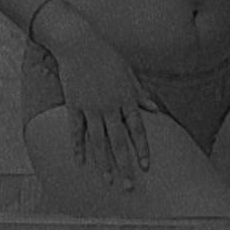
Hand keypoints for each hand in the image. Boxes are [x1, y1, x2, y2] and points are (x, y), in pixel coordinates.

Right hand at [54, 25, 157, 190]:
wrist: (79, 43)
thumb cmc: (106, 56)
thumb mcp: (128, 73)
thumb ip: (140, 94)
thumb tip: (154, 110)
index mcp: (126, 98)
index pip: (138, 129)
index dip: (143, 148)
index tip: (146, 166)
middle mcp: (110, 106)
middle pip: (120, 141)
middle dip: (126, 165)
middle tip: (130, 186)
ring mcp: (91, 107)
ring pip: (99, 141)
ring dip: (104, 163)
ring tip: (108, 181)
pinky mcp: (74, 105)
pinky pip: (76, 131)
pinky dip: (77, 148)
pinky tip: (80, 164)